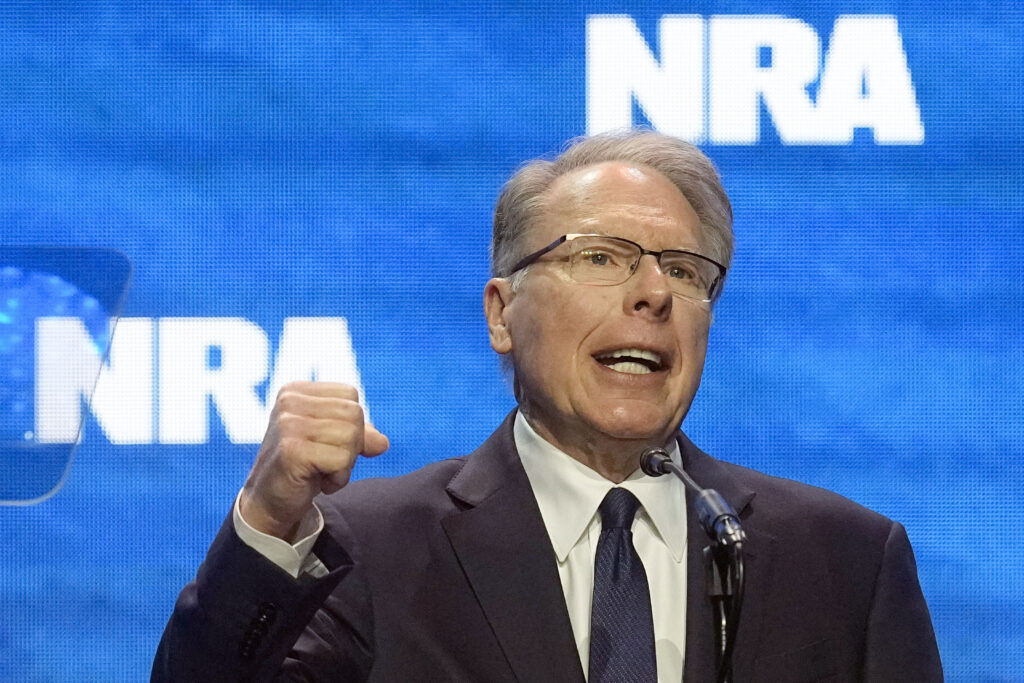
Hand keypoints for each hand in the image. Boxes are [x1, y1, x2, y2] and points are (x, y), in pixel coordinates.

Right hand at [239, 381, 388, 539]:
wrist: (267, 503)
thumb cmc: (301, 468)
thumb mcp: (330, 442)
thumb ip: (358, 434)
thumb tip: (382, 443)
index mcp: (295, 391)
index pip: (350, 395)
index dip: (350, 424)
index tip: (325, 443)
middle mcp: (289, 402)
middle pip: (354, 415)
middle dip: (350, 446)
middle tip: (324, 462)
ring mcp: (288, 425)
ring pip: (351, 436)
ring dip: (344, 464)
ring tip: (318, 470)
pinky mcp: (292, 450)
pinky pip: (341, 460)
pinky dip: (337, 479)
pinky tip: (314, 481)